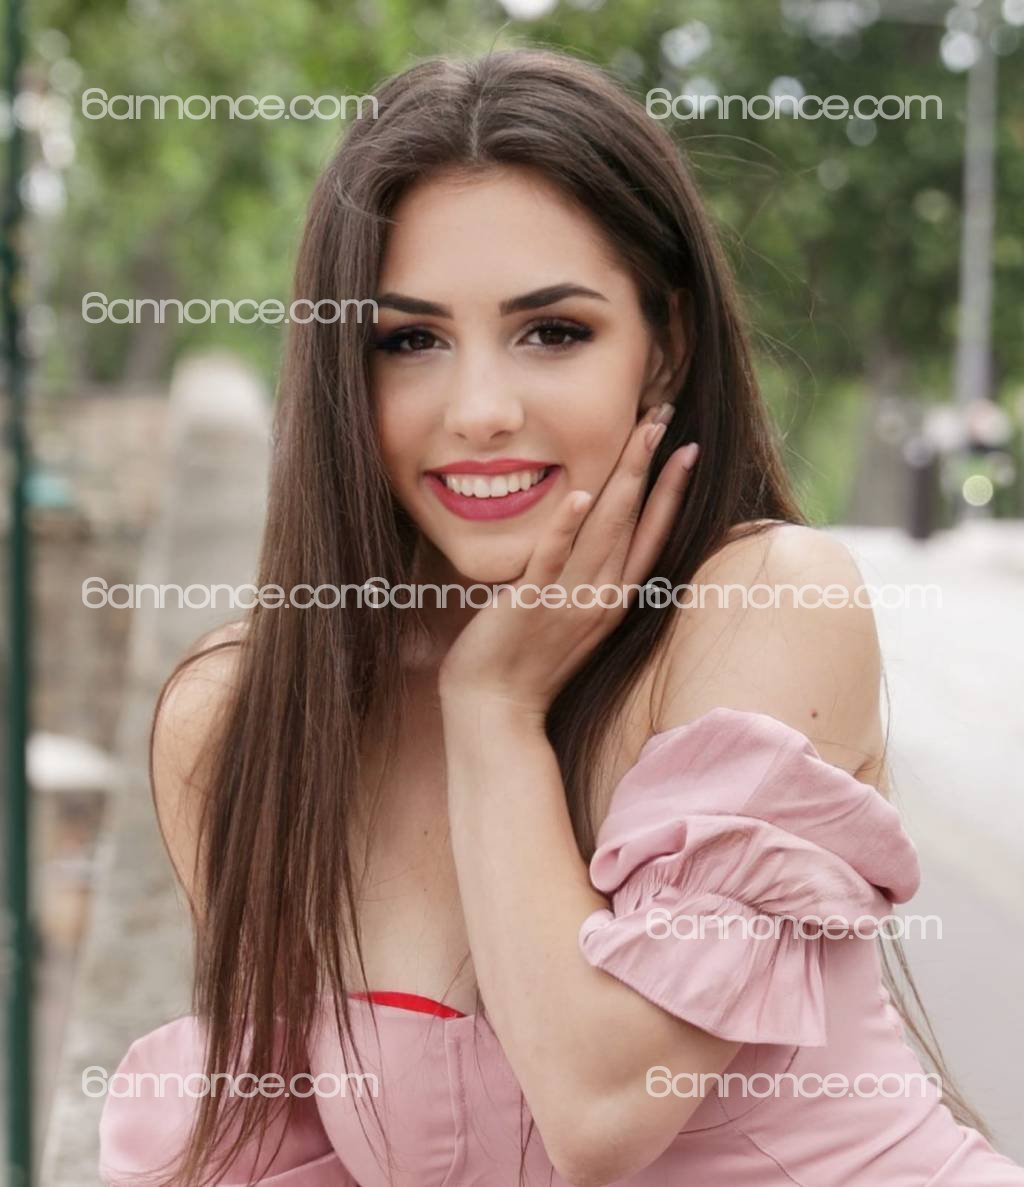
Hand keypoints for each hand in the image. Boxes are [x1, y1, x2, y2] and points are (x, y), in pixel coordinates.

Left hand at [437, 404, 698, 717]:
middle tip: (663, 414)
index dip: (671, 489)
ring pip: (604, 528)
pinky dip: (566, 527)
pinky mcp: (531, 605)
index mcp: (614, 597)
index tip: (686, 446)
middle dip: (651, 463)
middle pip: (634, 517)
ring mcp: (569, 600)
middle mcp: (602, 596)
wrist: (494, 710)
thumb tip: (589, 533)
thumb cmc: (525, 660)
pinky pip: (551, 560)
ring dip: (623, 477)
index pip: (652, 532)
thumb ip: (585, 576)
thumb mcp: (570, 615)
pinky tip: (578, 494)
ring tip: (641, 433)